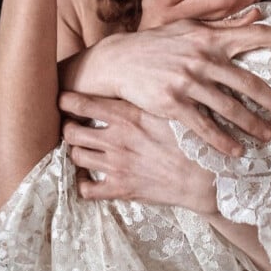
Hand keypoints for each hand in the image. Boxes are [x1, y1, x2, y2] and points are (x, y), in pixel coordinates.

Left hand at [59, 91, 217, 213]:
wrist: (208, 175)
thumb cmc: (192, 138)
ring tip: (82, 149)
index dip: (66, 100)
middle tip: (72, 126)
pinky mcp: (121, 188)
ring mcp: (117, 165)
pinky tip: (90, 178)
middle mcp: (116, 139)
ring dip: (76, 152)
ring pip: (76, 157)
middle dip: (68, 128)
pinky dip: (83, 184)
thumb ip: (147, 98)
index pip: (81, 104)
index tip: (63, 99)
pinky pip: (87, 189)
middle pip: (71, 132)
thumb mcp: (170, 109)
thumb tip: (134, 81)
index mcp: (127, 116)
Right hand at [67, 15, 270, 156]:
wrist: (118, 60)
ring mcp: (188, 81)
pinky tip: (237, 150)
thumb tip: (258, 13)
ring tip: (270, 136)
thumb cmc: (157, 43)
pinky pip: (204, 126)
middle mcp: (203, 58)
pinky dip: (223, 141)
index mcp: (210, 37)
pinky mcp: (173, 103)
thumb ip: (225, 23)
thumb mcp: (189, 26)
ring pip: (230, 108)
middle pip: (249, 82)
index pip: (256, 34)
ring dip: (253, 125)